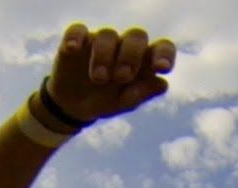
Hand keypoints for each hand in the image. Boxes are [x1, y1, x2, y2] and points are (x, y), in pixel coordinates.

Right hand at [47, 23, 175, 124]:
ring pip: (108, 35)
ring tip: (98, 79)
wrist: (72, 106)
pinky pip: (78, 31)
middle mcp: (124, 47)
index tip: (162, 67)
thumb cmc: (105, 101)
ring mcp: (100, 42)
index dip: (165, 54)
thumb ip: (140, 94)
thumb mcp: (123, 103)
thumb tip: (162, 84)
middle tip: (121, 77)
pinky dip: (75, 38)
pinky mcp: (77, 41)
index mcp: (143, 61)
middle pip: (137, 36)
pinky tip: (73, 49)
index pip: (162, 48)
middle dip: (131, 56)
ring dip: (104, 55)